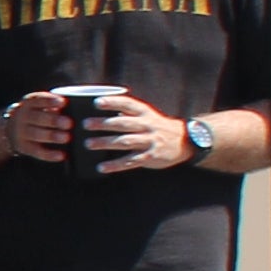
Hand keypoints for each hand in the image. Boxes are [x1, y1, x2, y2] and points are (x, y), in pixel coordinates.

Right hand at [0, 89, 78, 164]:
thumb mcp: (38, 106)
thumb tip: (73, 110)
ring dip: (52, 136)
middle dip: (53, 121)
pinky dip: (49, 154)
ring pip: (36, 135)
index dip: (50, 101)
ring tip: (67, 137)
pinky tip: (62, 155)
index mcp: (28, 104)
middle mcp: (22, 117)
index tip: (64, 102)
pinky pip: (37, 152)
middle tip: (69, 123)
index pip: (38, 100)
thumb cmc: (35, 114)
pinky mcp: (24, 147)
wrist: (11, 128)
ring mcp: (21, 133)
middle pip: (37, 118)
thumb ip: (52, 106)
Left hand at [68, 91, 192, 172]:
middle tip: (85, 124)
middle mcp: (147, 125)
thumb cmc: (156, 126)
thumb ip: (127, 113)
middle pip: (123, 123)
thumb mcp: (146, 115)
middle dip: (104, 124)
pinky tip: (101, 167)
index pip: (127, 104)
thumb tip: (100, 109)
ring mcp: (149, 141)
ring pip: (125, 142)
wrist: (184, 142)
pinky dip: (115, 165)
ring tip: (88, 144)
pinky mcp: (150, 157)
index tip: (96, 102)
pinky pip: (130, 161)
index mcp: (145, 113)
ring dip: (105, 143)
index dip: (112, 102)